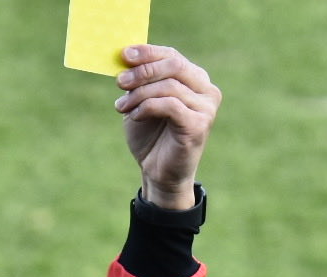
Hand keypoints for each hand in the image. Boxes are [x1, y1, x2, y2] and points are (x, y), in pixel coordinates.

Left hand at [115, 45, 220, 210]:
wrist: (158, 173)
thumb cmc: (151, 136)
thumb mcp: (141, 101)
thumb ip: (139, 79)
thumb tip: (125, 55)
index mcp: (195, 79)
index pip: (172, 55)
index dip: (148, 53)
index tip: (124, 55)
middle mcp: (206, 90)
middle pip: (173, 65)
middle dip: (142, 71)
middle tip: (119, 82)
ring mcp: (206, 108)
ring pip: (168, 86)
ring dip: (139, 94)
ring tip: (121, 106)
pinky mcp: (199, 124)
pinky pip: (170, 105)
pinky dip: (147, 107)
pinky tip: (134, 117)